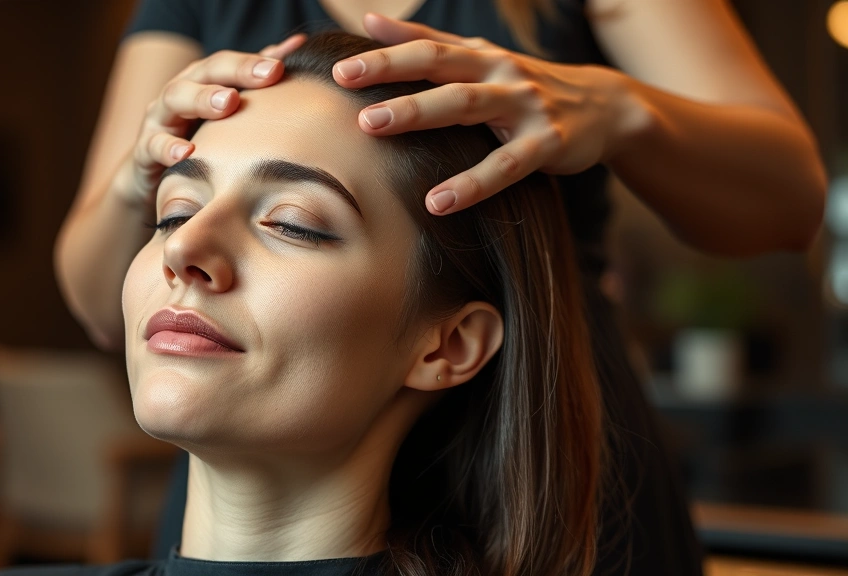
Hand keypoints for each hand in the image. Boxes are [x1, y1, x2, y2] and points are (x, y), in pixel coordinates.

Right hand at [121, 34, 306, 205]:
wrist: (154, 176)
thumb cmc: (198, 139)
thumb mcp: (224, 113)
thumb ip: (254, 81)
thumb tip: (296, 47)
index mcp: (201, 81)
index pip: (228, 63)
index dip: (254, 61)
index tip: (283, 65)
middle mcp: (180, 93)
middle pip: (204, 71)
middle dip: (236, 71)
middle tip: (267, 75)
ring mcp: (159, 119)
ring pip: (175, 98)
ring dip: (202, 98)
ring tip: (228, 104)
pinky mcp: (145, 150)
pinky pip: (153, 145)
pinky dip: (169, 148)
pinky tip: (188, 152)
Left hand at [333, 14, 642, 214]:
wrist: (604, 107)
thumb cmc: (525, 84)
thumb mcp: (481, 58)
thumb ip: (428, 41)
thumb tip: (371, 21)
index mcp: (479, 56)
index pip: (424, 49)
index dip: (382, 57)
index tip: (339, 70)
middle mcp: (499, 72)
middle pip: (440, 70)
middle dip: (392, 82)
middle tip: (350, 100)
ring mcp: (524, 106)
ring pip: (466, 106)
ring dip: (419, 115)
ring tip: (375, 131)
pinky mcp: (546, 143)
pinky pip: (505, 165)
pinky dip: (472, 183)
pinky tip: (438, 202)